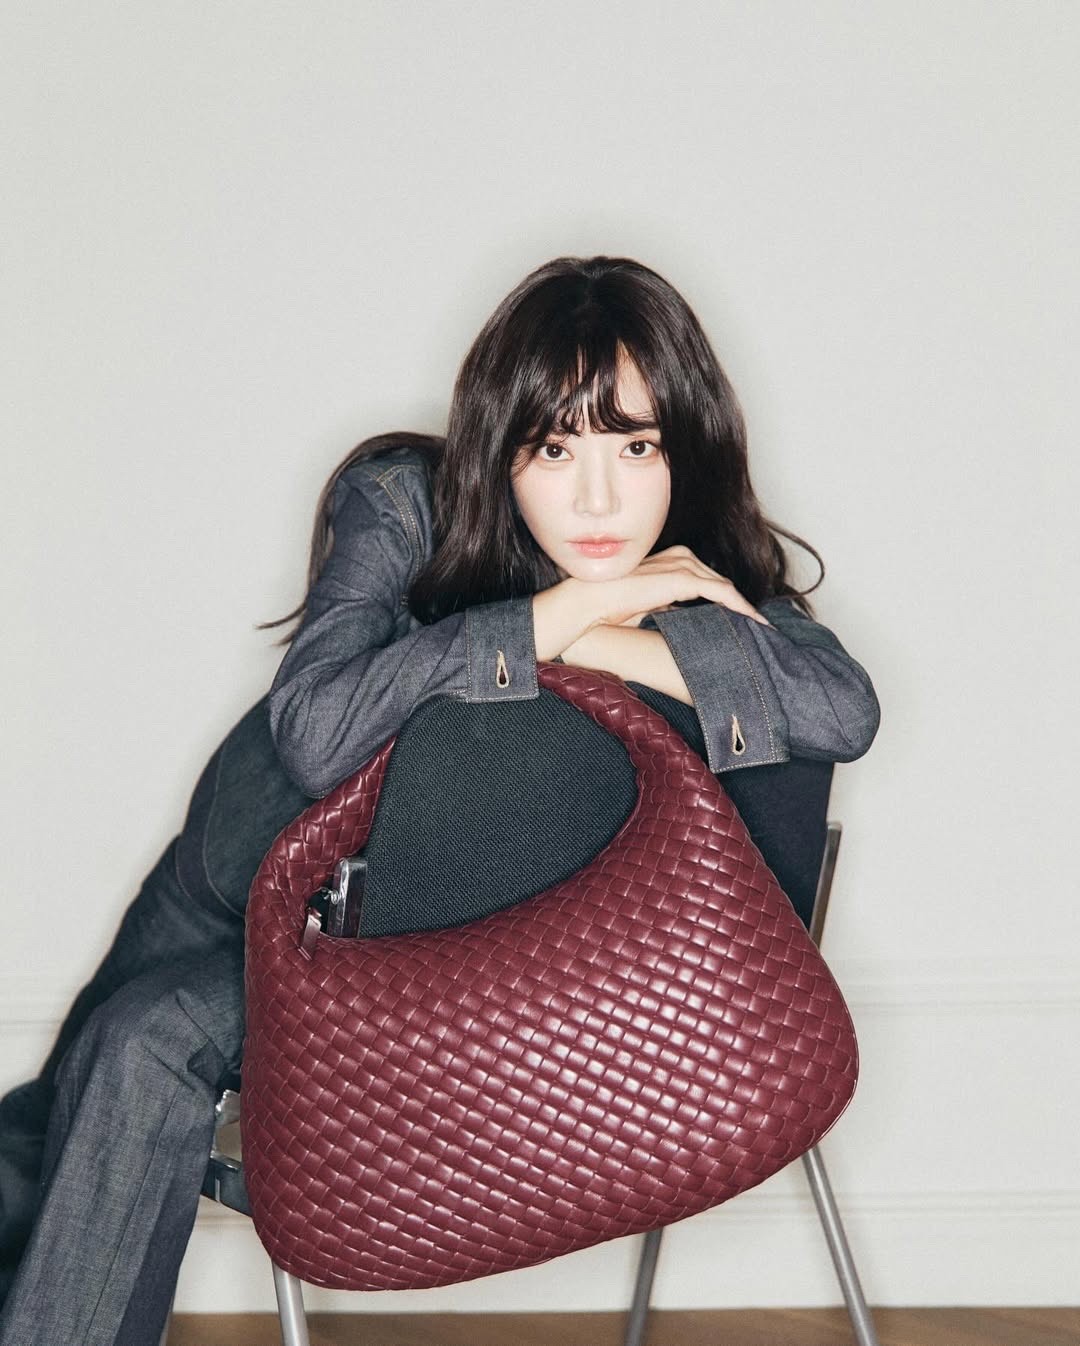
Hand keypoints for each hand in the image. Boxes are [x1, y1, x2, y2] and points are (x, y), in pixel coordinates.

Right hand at [591, 546, 771, 627]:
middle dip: (739, 604)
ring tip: (761, 627)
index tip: (741, 619)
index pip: (707, 580)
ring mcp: (682, 565)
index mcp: (671, 560)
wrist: (590, 601)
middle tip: (758, 626)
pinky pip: (721, 592)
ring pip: (724, 587)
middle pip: (719, 582)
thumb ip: (667, 605)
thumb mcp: (647, 605)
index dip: (726, 599)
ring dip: (744, 608)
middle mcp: (680, 557)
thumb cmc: (611, 606)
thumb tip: (683, 619)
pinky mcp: (683, 578)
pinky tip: (754, 621)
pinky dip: (741, 607)